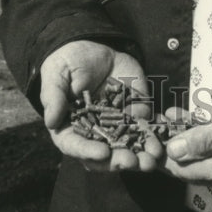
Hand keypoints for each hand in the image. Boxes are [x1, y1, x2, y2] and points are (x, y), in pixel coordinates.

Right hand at [40, 40, 156, 172]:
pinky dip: (152, 137)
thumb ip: (54, 96)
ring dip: (139, 156)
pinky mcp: (133, 114)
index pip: (75, 145)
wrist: (92, 49)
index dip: (87, 151)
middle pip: (103, 154)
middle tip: (132, 162)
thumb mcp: (56, 75)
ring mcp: (115, 126)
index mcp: (69, 128)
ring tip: (150, 161)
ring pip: (126, 147)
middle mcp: (93, 133)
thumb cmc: (67, 63)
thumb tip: (51, 120)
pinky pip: (144, 129)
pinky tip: (160, 142)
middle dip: (118, 160)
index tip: (102, 153)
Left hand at [162, 83, 211, 191]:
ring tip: (174, 116)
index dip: (161, 151)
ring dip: (185, 140)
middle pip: (186, 167)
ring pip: (200, 161)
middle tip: (159, 120)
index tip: (149, 131)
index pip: (178, 169)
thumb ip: (204, 139)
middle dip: (170, 144)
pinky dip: (202, 141)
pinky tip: (197, 122)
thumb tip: (173, 152)